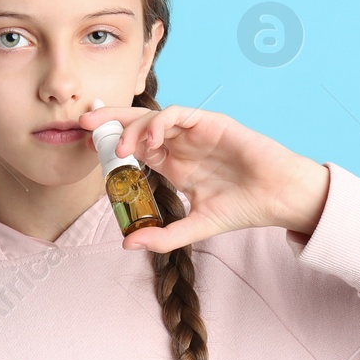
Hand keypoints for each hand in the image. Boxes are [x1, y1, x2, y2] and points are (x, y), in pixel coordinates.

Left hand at [77, 103, 330, 252]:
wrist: (277, 198)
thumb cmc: (242, 208)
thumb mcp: (195, 228)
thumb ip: (162, 236)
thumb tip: (126, 244)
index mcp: (174, 164)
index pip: (134, 148)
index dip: (110, 145)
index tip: (88, 148)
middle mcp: (180, 144)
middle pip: (136, 125)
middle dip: (109, 120)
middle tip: (82, 122)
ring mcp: (194, 132)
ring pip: (153, 117)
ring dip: (131, 127)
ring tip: (118, 147)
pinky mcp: (210, 123)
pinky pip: (178, 115)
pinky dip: (159, 123)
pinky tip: (148, 140)